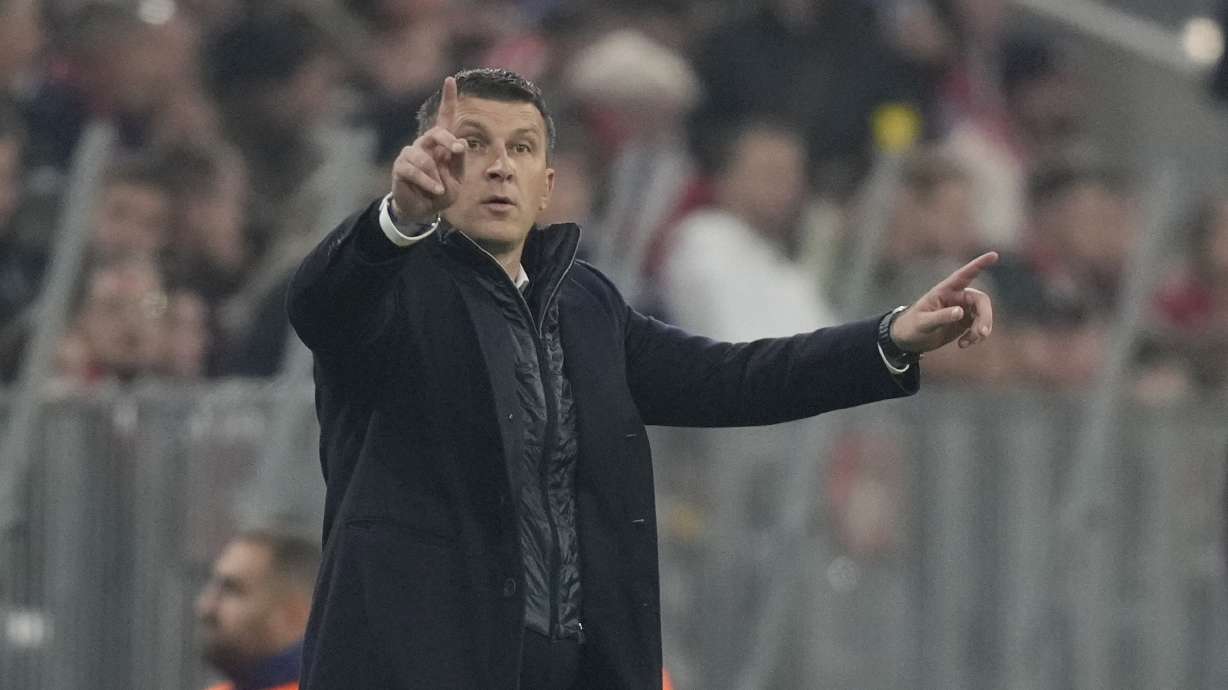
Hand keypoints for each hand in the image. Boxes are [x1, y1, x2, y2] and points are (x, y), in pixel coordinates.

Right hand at [390, 76, 465, 224]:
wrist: (423, 210)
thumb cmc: (442, 192)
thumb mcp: (457, 179)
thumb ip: (459, 162)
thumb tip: (460, 143)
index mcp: (442, 144)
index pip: (445, 117)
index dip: (448, 99)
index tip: (451, 80)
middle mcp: (425, 144)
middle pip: (437, 132)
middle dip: (448, 141)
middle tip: (457, 151)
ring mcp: (411, 154)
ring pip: (425, 157)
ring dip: (436, 175)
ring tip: (440, 189)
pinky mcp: (401, 167)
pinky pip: (414, 170)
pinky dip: (427, 181)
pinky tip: (434, 190)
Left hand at [890, 252, 997, 354]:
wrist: (909, 340)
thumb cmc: (911, 326)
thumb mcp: (923, 322)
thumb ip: (941, 317)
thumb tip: (961, 312)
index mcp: (945, 291)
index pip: (964, 275)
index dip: (979, 264)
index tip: (994, 255)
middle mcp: (957, 297)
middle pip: (981, 301)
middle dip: (985, 316)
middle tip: (982, 333)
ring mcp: (963, 309)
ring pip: (983, 315)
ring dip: (981, 330)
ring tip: (967, 343)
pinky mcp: (965, 322)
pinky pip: (979, 327)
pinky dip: (976, 337)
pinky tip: (963, 344)